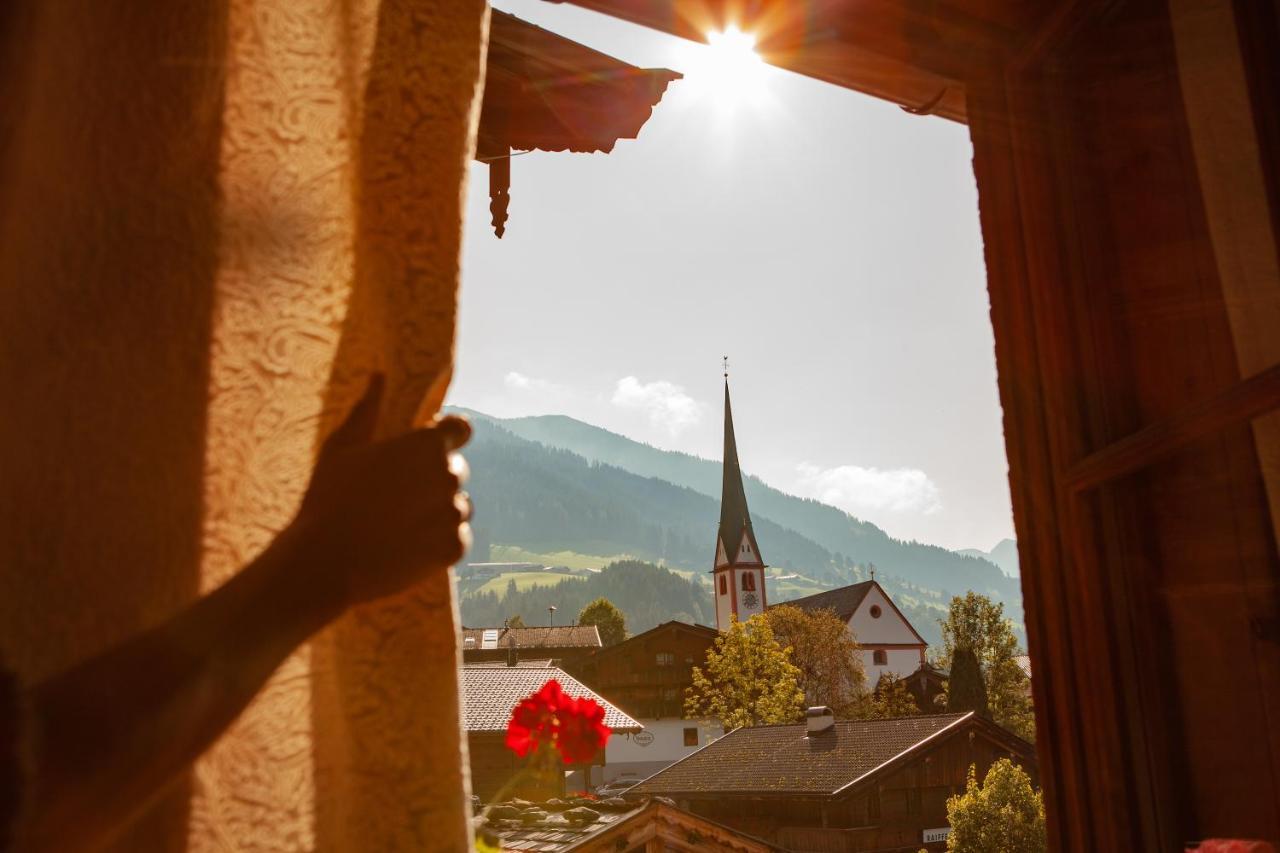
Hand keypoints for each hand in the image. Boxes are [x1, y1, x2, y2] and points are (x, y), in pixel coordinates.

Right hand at [289, 374, 471, 607]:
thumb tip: (379, 375)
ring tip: (398, 524)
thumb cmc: (328, 499)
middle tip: (396, 497)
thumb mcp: (342, 448)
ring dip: (438, 512)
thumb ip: (368, 410)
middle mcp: (448, 475)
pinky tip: (407, 546)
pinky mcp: (453, 548)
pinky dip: (439, 542)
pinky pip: (456, 538)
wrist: (325, 563)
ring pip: (457, 506)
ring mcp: (453, 513)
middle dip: (433, 479)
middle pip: (454, 471)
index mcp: (426, 445)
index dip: (447, 436)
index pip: (460, 428)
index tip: (427, 449)